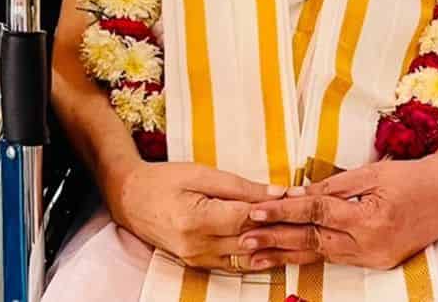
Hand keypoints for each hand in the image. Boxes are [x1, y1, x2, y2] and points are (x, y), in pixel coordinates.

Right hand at [112, 162, 285, 271]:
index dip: (277, 209)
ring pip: (247, 256)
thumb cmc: (164, 180)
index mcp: (197, 219)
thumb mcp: (202, 173)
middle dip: (281, 227)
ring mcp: (197, 259)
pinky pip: (235, 264)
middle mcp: (197, 245)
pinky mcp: (198, 264)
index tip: (302, 198)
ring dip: (272, 244)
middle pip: (251, 240)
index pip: (248, 218)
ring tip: (297, 229)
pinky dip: (256, 254)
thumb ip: (241, 186)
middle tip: (308, 215)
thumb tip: (278, 193)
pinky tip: (273, 243)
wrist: (130, 199)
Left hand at [237, 143, 437, 270]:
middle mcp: (370, 245)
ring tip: (254, 257)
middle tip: (243, 241)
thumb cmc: (413, 176)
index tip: (255, 211)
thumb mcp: (372, 172)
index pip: (316, 213)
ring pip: (321, 255)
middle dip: (275, 240)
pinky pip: (337, 258)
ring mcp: (374, 258)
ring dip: (286, 253)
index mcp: (370, 218)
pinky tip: (288, 255)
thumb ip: (333, 187)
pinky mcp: (377, 262)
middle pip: (313, 242)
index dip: (283, 212)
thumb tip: (296, 193)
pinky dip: (311, 254)